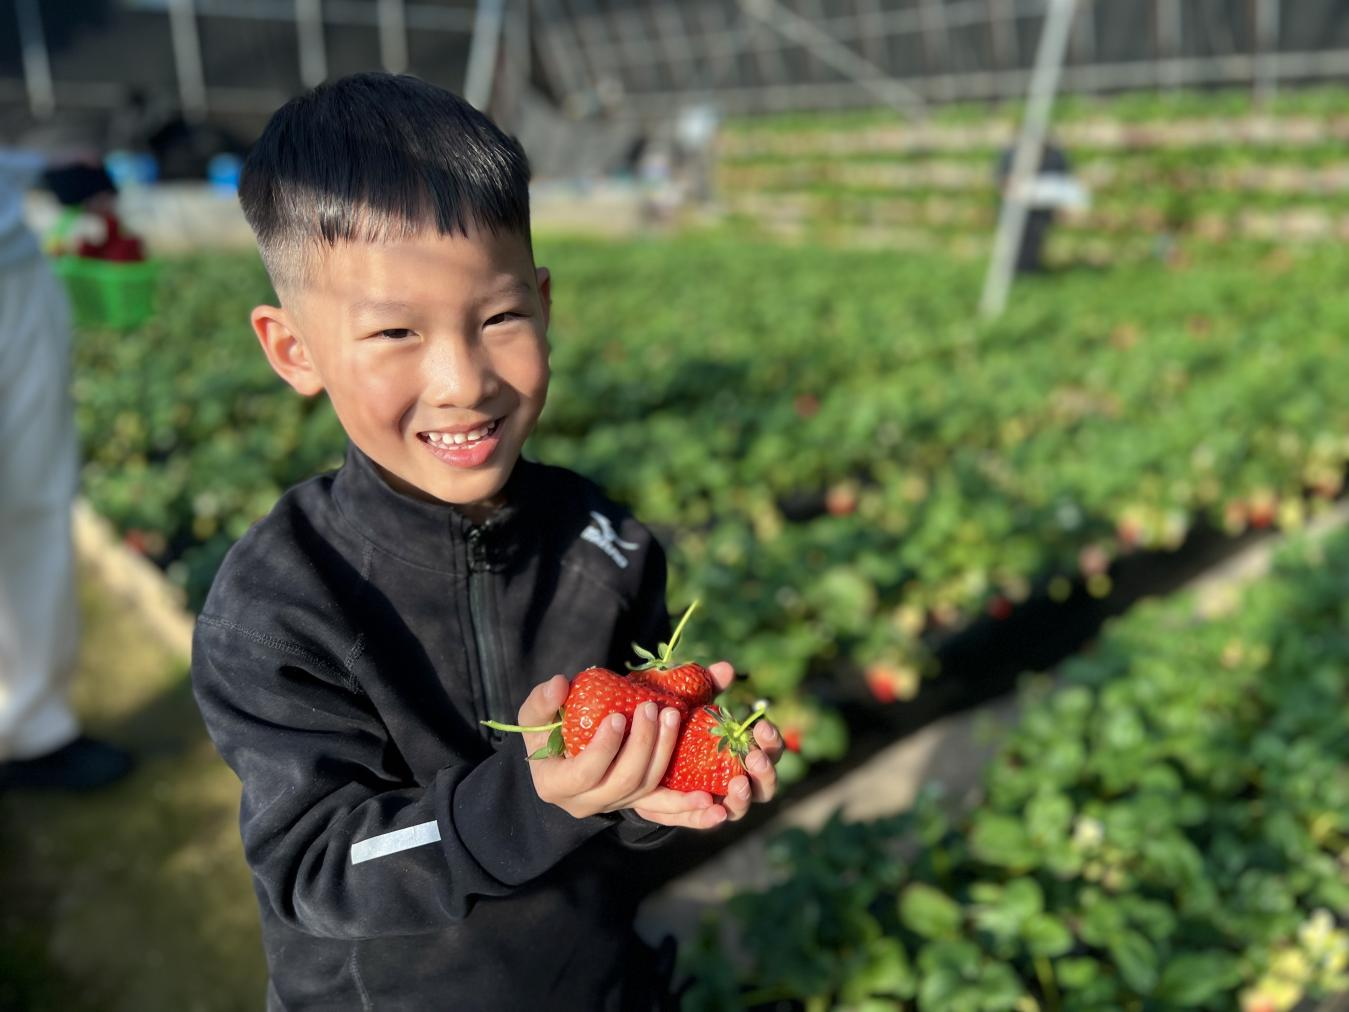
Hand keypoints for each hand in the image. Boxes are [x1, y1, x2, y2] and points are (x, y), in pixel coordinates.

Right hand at [518, 675, 695, 820]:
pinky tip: (708, 800)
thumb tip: (558, 684)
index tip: (618, 717)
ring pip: (647, 788)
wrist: (561, 756)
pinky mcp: (638, 801)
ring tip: (674, 718)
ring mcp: (616, 804)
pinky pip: (664, 808)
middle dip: (642, 744)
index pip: (584, 773)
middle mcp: (587, 802)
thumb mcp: (536, 716)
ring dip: (664, 753)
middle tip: (653, 708)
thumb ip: (543, 700)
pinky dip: (686, 806)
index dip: (603, 749)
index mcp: (557, 784)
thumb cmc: (546, 733)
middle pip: (623, 781)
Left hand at [630, 660, 784, 828]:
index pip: (769, 749)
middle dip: (765, 771)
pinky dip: (712, 818)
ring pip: (740, 807)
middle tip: (754, 757)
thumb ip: (707, 686)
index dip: (771, 740)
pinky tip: (715, 810)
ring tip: (736, 783)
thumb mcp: (688, 701)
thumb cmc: (673, 724)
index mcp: (743, 751)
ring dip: (743, 797)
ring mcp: (715, 801)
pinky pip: (704, 821)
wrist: (635, 751)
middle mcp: (736, 779)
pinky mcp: (689, 814)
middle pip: (765, 783)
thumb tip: (726, 668)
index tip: (761, 726)